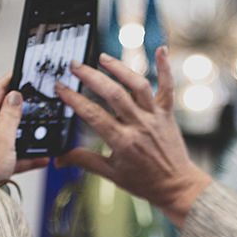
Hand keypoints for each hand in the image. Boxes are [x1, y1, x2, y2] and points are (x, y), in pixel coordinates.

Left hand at [0, 72, 49, 179]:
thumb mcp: (2, 137)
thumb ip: (10, 114)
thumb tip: (14, 95)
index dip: (9, 81)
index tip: (19, 74)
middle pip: (3, 111)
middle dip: (20, 108)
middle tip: (33, 100)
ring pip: (10, 133)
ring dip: (25, 134)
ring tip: (39, 131)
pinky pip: (13, 154)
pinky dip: (26, 156)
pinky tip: (40, 158)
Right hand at [54, 47, 211, 227]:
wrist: (176, 187)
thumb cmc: (145, 182)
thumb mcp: (111, 174)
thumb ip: (85, 161)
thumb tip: (59, 159)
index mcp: (123, 142)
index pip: (93, 115)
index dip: (74, 99)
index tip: (60, 88)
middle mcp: (140, 125)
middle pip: (114, 94)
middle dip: (91, 77)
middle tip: (75, 66)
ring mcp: (155, 117)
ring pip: (138, 85)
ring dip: (120, 68)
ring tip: (103, 58)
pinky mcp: (167, 113)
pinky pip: (167, 87)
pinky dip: (165, 67)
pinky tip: (160, 49)